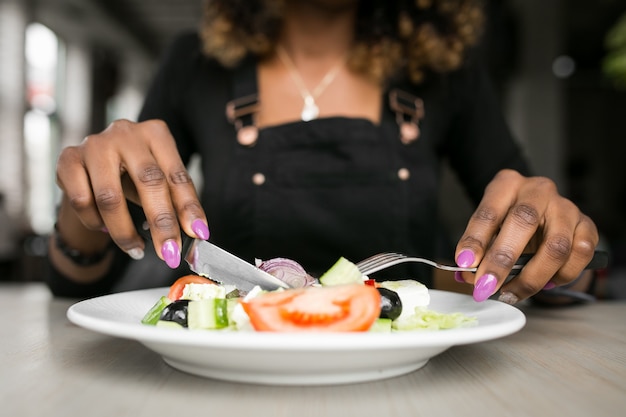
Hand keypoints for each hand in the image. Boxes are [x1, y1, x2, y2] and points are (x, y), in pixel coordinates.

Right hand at [55, 119, 208, 268]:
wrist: (92, 166)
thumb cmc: (133, 175)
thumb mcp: (159, 183)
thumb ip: (176, 205)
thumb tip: (196, 236)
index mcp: (156, 134)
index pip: (177, 175)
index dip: (189, 207)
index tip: (198, 234)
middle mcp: (126, 133)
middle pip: (148, 181)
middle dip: (161, 223)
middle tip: (169, 253)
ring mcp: (94, 144)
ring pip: (110, 197)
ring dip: (125, 232)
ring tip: (137, 250)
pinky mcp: (68, 159)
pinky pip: (82, 201)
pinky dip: (96, 223)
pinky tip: (105, 228)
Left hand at [454, 169, 598, 302]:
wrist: (542, 216)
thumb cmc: (509, 222)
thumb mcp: (489, 229)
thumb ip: (479, 250)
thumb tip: (468, 276)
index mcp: (507, 184)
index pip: (489, 211)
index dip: (476, 239)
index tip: (465, 263)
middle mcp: (538, 190)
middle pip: (523, 222)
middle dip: (502, 260)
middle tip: (486, 286)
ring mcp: (566, 206)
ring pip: (556, 246)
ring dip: (532, 278)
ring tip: (512, 293)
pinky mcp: (587, 225)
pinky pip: (580, 255)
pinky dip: (563, 276)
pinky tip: (547, 284)